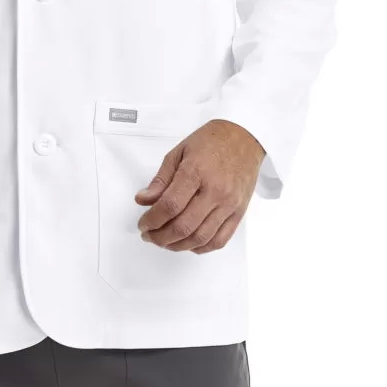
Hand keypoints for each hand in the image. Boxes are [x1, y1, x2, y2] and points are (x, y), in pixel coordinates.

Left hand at [134, 119, 265, 253]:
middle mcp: (215, 190)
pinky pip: (219, 240)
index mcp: (196, 171)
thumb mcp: (179, 152)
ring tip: (164, 241)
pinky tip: (187, 244)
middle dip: (160, 237)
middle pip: (184, 226)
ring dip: (177, 246)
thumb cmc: (211, 141)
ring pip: (200, 238)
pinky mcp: (239, 213)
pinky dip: (201, 248)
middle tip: (149, 235)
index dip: (152, 220)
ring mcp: (229, 204)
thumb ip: (161, 180)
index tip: (143, 224)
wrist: (243, 138)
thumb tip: (143, 200)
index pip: (170, 205)